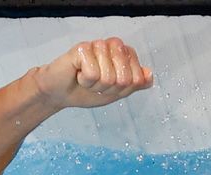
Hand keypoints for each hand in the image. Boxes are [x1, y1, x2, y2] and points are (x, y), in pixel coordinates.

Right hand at [32, 38, 153, 109]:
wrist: (61, 93)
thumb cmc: (86, 90)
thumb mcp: (116, 92)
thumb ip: (134, 84)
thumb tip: (149, 75)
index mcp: (125, 54)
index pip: (136, 79)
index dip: (121, 90)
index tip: (108, 87)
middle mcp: (113, 45)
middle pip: (124, 79)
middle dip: (108, 89)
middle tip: (96, 84)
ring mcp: (99, 45)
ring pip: (108, 77)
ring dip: (95, 85)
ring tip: (86, 79)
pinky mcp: (83, 48)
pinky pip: (93, 74)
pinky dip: (84, 81)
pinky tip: (78, 74)